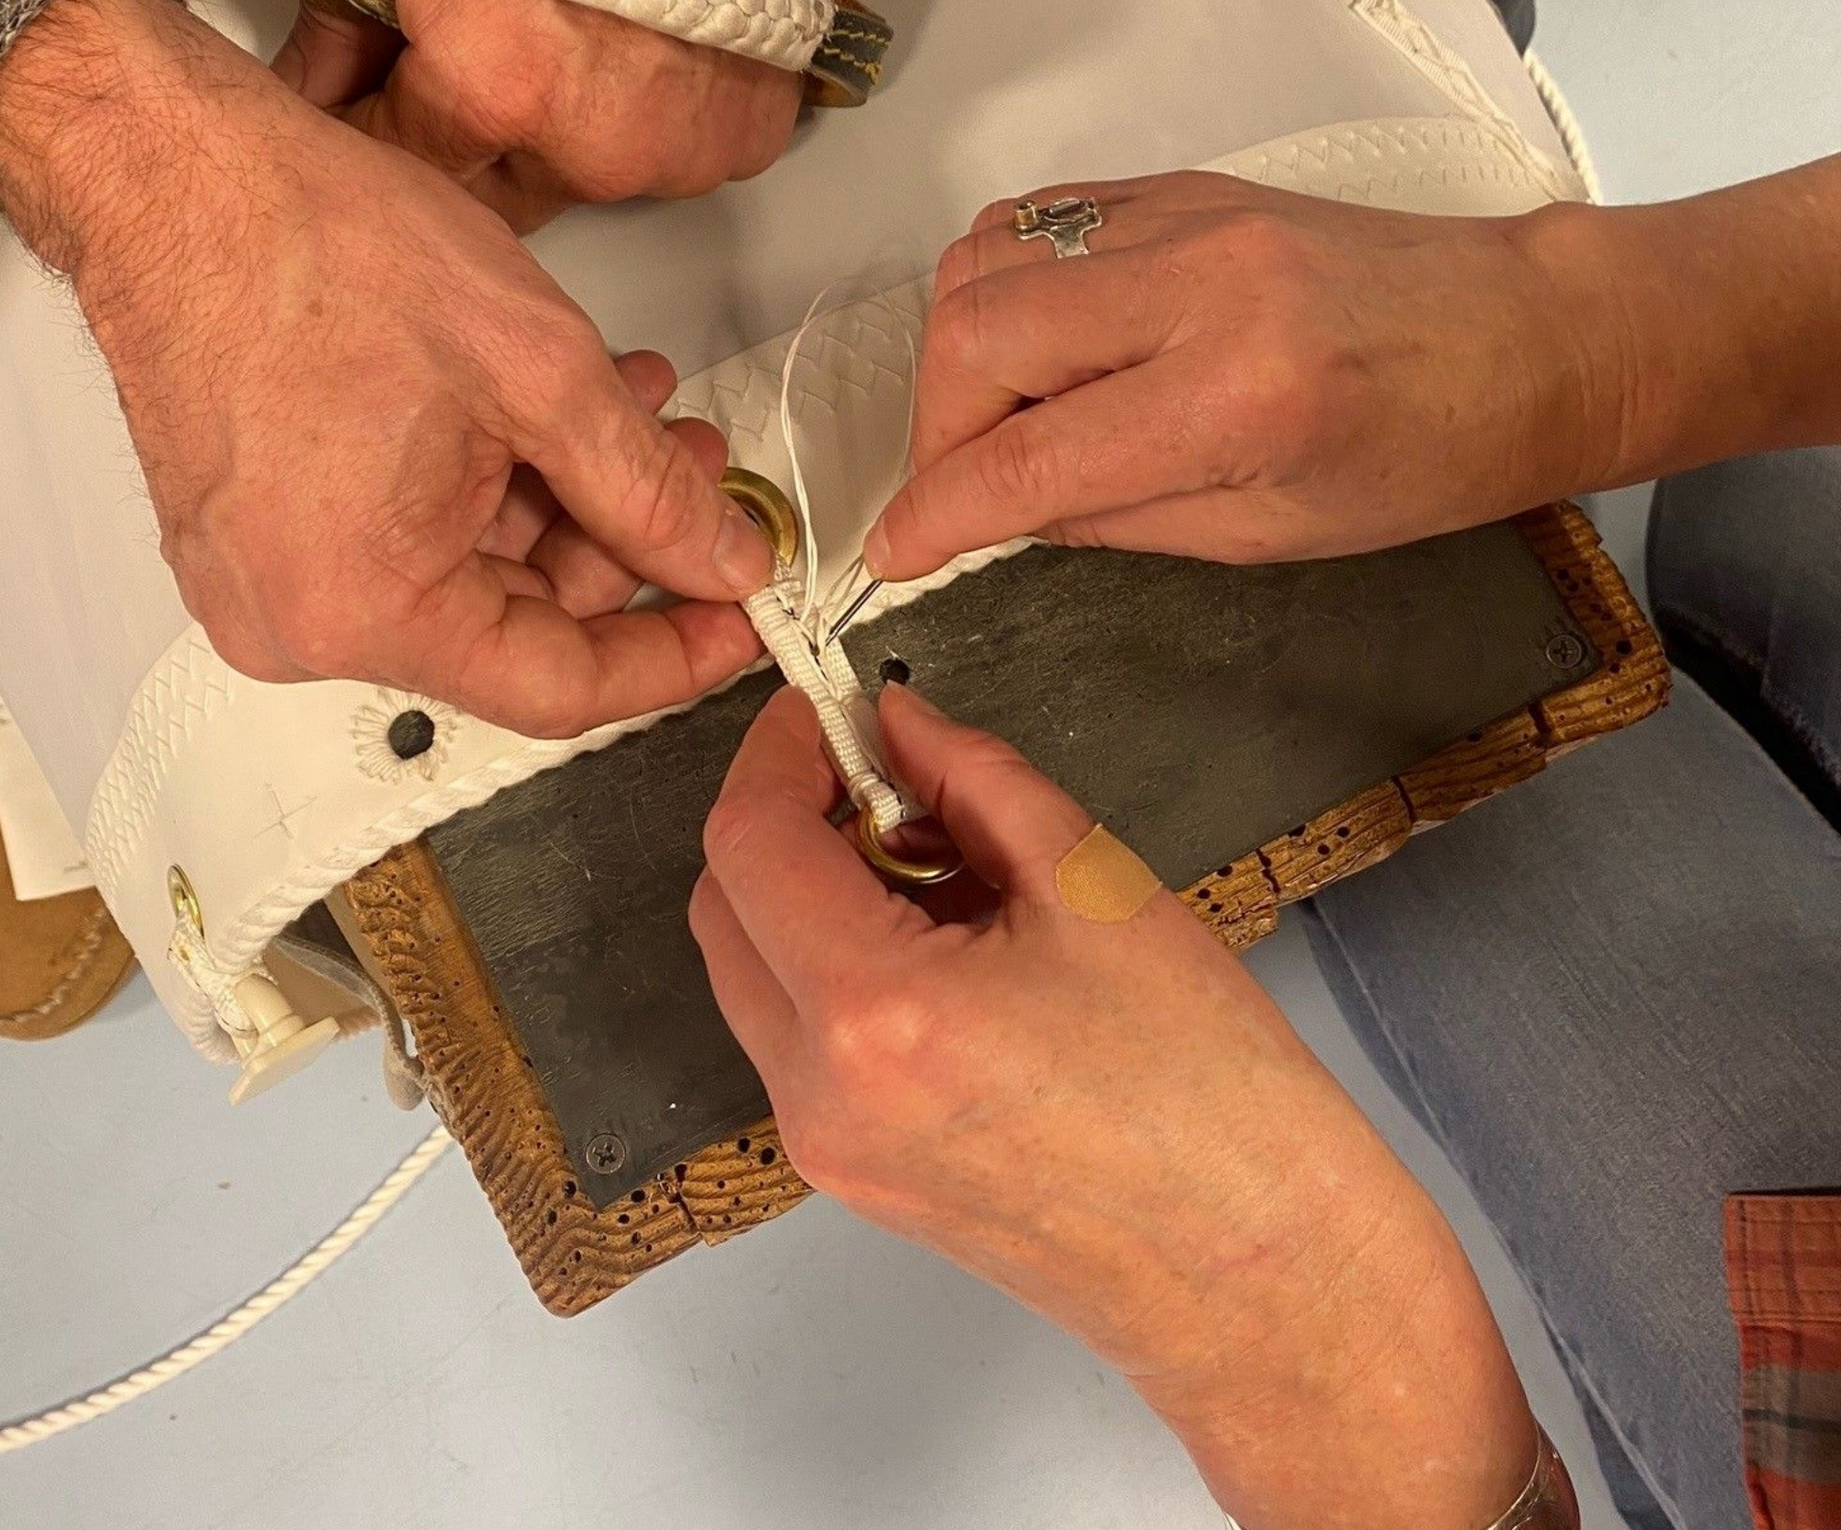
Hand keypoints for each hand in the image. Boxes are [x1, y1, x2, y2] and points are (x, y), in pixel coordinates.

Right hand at [0, 0, 765, 734]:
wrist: (171, 169)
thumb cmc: (315, 246)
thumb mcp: (540, 371)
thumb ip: (648, 490)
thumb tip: (721, 562)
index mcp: (365, 609)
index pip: (559, 688)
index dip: (671, 656)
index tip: (737, 620)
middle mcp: (301, 622)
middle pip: (515, 626)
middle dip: (622, 545)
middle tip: (697, 473)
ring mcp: (271, 579)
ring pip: (470, 574)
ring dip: (564, 497)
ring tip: (635, 410)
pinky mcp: (261, 532)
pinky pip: (406, 539)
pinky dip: (489, 483)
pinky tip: (550, 411)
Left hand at [275, 0, 923, 229]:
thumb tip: (316, 64)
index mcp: (494, 86)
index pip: (391, 164)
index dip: (367, 119)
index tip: (369, 92)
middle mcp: (594, 145)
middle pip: (491, 191)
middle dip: (466, 136)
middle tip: (471, 43)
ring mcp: (680, 150)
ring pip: (583, 176)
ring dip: (562, 126)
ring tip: (569, 24)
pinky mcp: (744, 137)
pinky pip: (669, 154)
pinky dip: (646, 110)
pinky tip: (638, 33)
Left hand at [693, 684, 1535, 1528]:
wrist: (1259, 1276)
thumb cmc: (1209, 1098)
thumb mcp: (1094, 885)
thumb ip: (975, 780)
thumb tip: (904, 725)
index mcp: (875, 1013)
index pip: (750, 842)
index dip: (779, 752)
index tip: (823, 709)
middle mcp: (822, 1094)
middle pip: (726, 908)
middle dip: (788, 818)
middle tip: (884, 773)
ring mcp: (831, 1149)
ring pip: (757, 974)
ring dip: (813, 893)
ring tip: (943, 868)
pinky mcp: (860, 1176)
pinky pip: (802, 1038)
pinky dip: (839, 966)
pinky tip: (948, 946)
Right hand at [865, 172, 1630, 578]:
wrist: (1532, 334)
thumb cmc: (1427, 460)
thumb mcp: (1270, 535)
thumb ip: (1114, 519)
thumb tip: (996, 511)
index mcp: (1235, 397)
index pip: (1025, 458)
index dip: (933, 514)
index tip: (891, 553)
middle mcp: (1196, 284)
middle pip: (976, 332)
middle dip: (934, 428)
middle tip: (961, 487)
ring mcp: (1186, 214)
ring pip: (987, 259)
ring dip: (958, 353)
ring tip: (998, 418)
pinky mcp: (1183, 185)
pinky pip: (1037, 218)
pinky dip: (1002, 285)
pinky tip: (1032, 344)